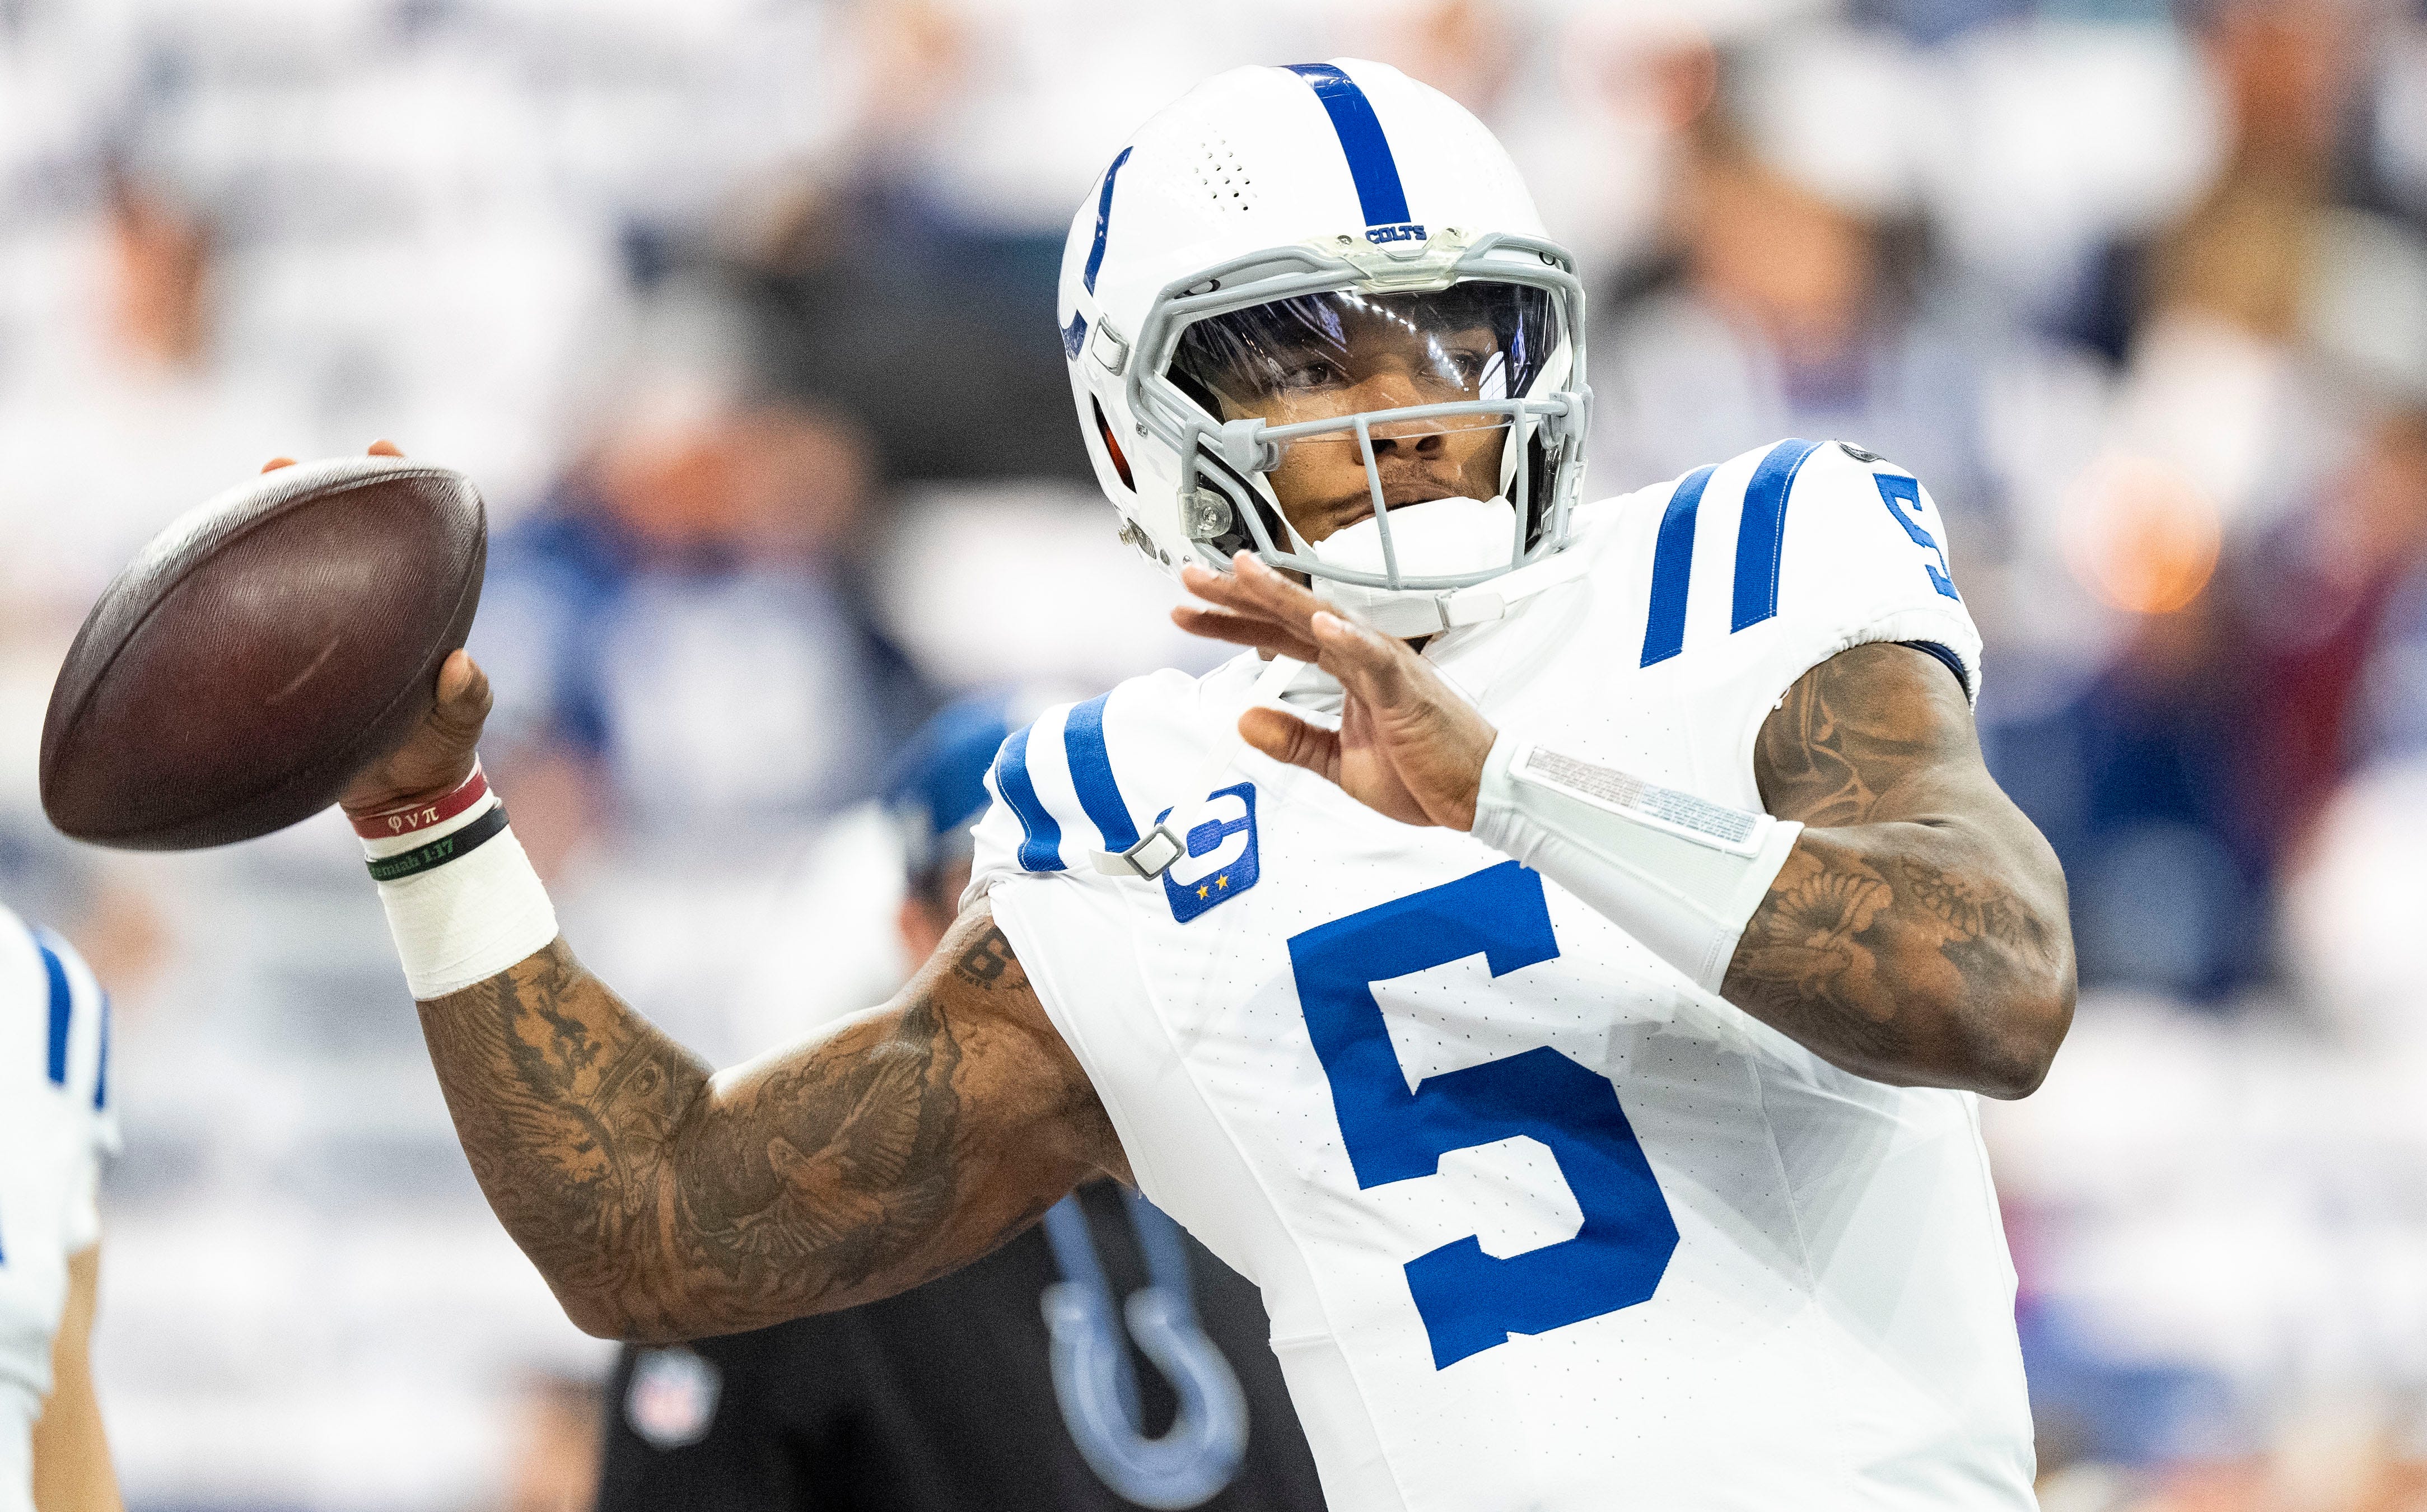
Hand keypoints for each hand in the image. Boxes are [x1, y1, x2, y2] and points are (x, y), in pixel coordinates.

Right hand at [259, 443, 495, 816]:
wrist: (401, 799)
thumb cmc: (438, 752)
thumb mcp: (459, 726)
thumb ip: (467, 699)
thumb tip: (460, 667)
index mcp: (415, 612)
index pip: (407, 537)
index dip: (396, 487)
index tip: (382, 447)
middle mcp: (368, 609)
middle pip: (340, 540)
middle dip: (314, 495)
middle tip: (281, 463)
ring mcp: (329, 633)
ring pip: (294, 573)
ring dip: (268, 533)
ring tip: (240, 495)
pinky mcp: (296, 664)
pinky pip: (266, 622)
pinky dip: (242, 596)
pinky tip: (206, 575)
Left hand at [1173, 552, 1496, 829]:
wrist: (1479, 795)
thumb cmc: (1426, 774)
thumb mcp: (1341, 763)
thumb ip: (1294, 740)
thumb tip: (1245, 721)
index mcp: (1348, 672)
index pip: (1279, 637)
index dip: (1233, 623)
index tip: (1190, 612)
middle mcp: (1363, 658)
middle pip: (1291, 617)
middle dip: (1239, 597)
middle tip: (1191, 576)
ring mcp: (1386, 668)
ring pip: (1326, 622)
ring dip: (1283, 597)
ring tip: (1242, 573)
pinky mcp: (1408, 690)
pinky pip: (1376, 658)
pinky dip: (1349, 639)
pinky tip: (1321, 622)